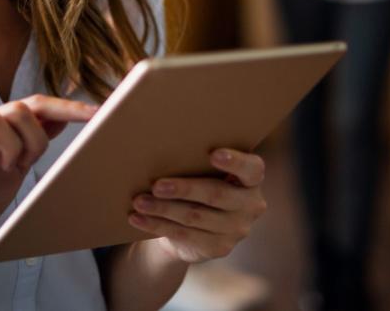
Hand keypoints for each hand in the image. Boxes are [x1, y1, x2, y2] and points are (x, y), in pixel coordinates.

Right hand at [0, 95, 96, 258]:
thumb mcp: (18, 167)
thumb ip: (33, 142)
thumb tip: (60, 120)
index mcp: (5, 128)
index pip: (38, 105)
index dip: (67, 107)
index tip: (98, 113)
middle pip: (19, 107)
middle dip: (33, 138)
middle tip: (26, 164)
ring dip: (8, 145)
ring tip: (5, 167)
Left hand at [127, 148, 266, 263]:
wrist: (197, 226)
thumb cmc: (199, 182)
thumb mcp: (204, 170)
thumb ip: (196, 159)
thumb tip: (158, 142)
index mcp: (250, 180)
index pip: (251, 169)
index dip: (234, 162)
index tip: (213, 154)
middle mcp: (250, 205)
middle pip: (216, 195)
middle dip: (184, 189)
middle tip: (156, 185)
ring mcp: (236, 229)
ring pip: (195, 216)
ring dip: (163, 209)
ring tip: (139, 201)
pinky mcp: (218, 247)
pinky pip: (184, 235)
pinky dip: (157, 225)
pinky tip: (138, 218)